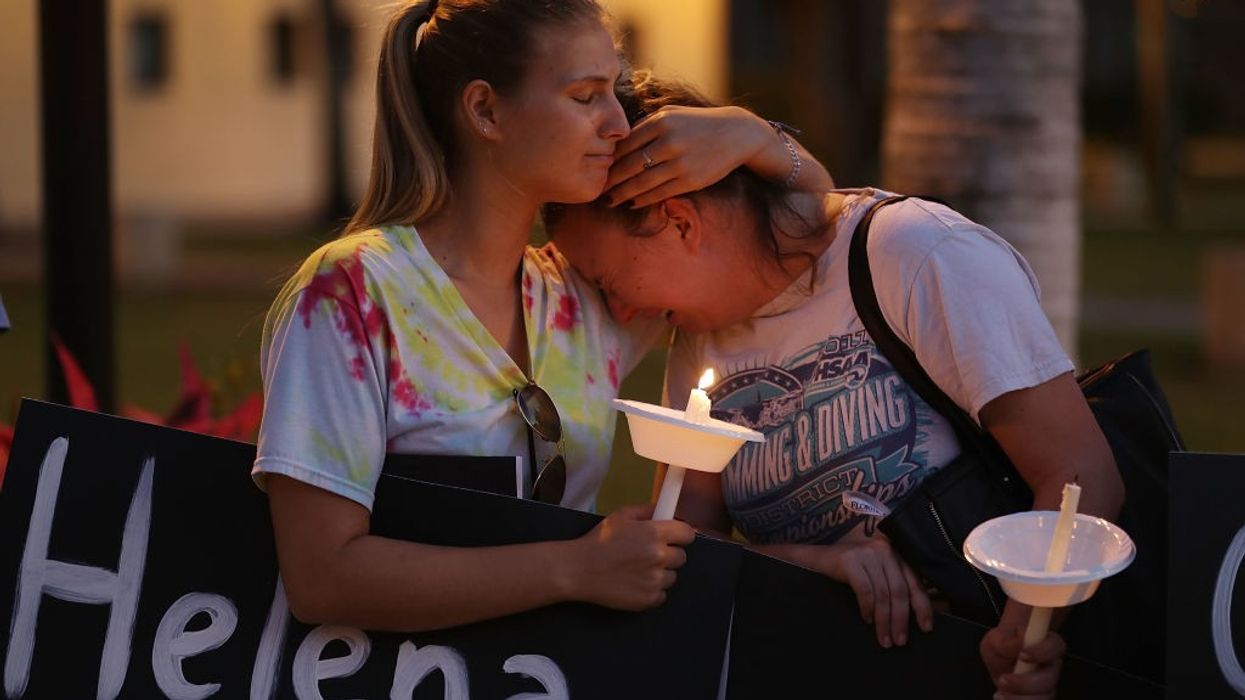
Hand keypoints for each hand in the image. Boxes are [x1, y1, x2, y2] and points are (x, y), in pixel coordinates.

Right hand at [570, 504, 695, 610]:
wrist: (578, 570)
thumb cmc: (598, 541)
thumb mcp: (621, 516)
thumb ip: (646, 511)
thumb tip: (665, 509)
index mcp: (655, 533)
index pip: (688, 534)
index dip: (680, 535)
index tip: (674, 538)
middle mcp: (659, 557)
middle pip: (681, 557)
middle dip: (668, 554)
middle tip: (649, 554)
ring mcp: (655, 580)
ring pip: (671, 577)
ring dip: (660, 573)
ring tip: (638, 570)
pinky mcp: (649, 599)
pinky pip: (661, 594)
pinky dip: (652, 590)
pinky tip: (635, 583)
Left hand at [603, 105, 769, 207]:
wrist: (736, 134)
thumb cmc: (698, 123)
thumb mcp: (673, 113)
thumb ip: (646, 124)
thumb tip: (618, 143)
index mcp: (661, 121)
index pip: (626, 143)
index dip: (609, 159)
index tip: (597, 168)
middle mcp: (670, 141)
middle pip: (630, 165)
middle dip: (611, 180)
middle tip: (597, 189)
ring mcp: (681, 162)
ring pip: (642, 183)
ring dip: (623, 194)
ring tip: (610, 201)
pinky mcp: (691, 180)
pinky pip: (660, 193)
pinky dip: (643, 199)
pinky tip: (632, 202)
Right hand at [812, 536, 933, 647]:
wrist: (813, 557)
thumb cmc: (847, 569)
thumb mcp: (875, 572)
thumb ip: (891, 583)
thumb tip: (911, 614)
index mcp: (894, 553)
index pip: (914, 582)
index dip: (922, 606)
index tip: (926, 627)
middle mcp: (884, 550)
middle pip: (899, 591)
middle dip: (901, 619)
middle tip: (899, 640)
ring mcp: (867, 553)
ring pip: (883, 594)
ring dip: (884, 621)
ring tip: (884, 638)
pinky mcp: (850, 560)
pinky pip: (865, 591)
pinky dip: (867, 608)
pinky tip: (866, 619)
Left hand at [981, 623, 1065, 698]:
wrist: (1000, 657)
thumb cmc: (1002, 644)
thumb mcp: (997, 639)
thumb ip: (1009, 643)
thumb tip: (1020, 643)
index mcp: (1046, 644)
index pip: (1055, 646)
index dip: (1041, 652)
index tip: (1022, 654)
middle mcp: (1051, 666)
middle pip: (1049, 679)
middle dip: (1025, 683)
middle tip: (1004, 679)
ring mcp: (1047, 684)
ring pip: (1044, 697)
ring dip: (1021, 698)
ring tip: (1001, 694)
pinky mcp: (1039, 697)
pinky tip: (1002, 698)